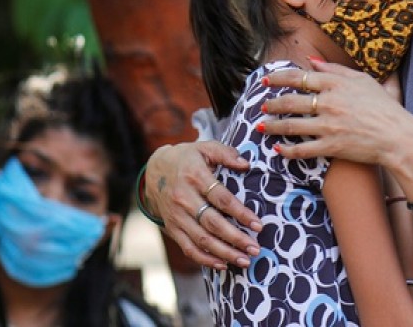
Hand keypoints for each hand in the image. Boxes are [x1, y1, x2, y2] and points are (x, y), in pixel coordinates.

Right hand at [144, 141, 261, 269]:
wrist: (154, 170)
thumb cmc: (187, 158)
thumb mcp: (205, 147)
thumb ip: (226, 154)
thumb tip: (246, 164)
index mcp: (195, 176)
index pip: (221, 198)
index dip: (241, 213)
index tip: (258, 225)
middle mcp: (184, 199)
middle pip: (212, 223)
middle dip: (235, 239)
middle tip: (255, 249)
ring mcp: (176, 216)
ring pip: (201, 239)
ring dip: (224, 253)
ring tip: (245, 261)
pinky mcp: (172, 228)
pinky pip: (188, 248)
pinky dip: (205, 259)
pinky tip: (223, 264)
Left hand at [258, 59, 412, 166]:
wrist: (398, 136)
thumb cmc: (385, 107)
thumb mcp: (363, 80)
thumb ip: (336, 69)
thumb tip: (312, 61)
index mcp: (336, 84)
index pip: (299, 77)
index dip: (278, 78)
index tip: (266, 80)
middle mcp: (329, 102)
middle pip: (290, 101)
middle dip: (271, 104)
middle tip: (262, 105)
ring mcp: (329, 125)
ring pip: (291, 125)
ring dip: (273, 125)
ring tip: (261, 125)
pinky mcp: (331, 146)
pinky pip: (302, 149)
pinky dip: (287, 150)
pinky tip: (278, 149)